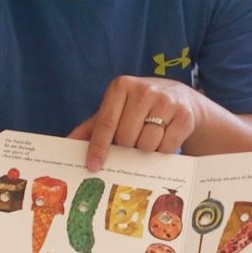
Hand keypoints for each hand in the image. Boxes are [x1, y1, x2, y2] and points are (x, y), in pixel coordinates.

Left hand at [70, 76, 207, 170]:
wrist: (181, 98)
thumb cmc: (140, 109)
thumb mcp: (116, 111)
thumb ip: (92, 127)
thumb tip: (67, 143)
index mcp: (121, 87)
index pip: (106, 123)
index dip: (98, 146)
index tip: (94, 165)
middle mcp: (144, 90)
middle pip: (126, 137)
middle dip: (127, 147)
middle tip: (133, 141)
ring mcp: (166, 101)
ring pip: (147, 144)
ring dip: (146, 149)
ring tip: (150, 137)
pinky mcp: (184, 115)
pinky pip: (167, 147)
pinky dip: (163, 150)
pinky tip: (165, 138)